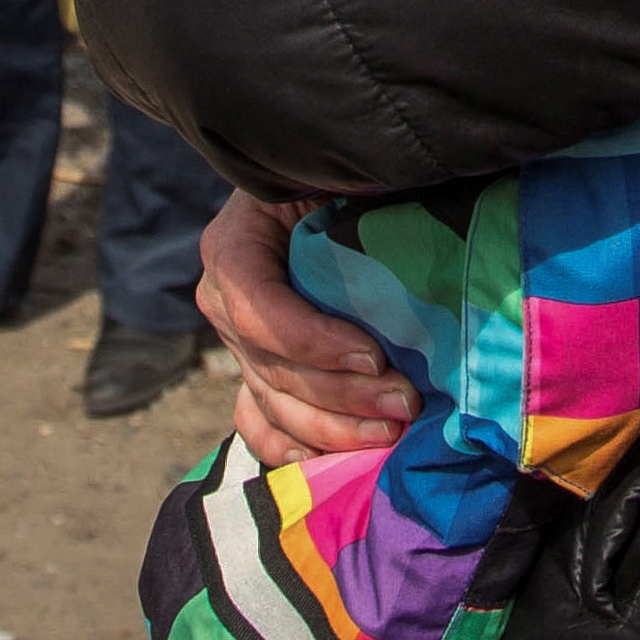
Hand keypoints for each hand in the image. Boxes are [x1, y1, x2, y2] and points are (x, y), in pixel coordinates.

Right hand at [193, 191, 410, 467]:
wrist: (324, 192)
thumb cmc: (344, 180)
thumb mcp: (346, 179)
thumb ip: (363, 200)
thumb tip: (417, 232)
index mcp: (235, 243)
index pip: (252, 301)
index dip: (309, 339)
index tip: (374, 355)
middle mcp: (223, 298)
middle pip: (271, 363)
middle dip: (340, 394)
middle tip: (406, 404)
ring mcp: (235, 343)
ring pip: (271, 402)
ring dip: (331, 428)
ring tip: (392, 434)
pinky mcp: (252, 373)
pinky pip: (258, 423)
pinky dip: (290, 448)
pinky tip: (328, 461)